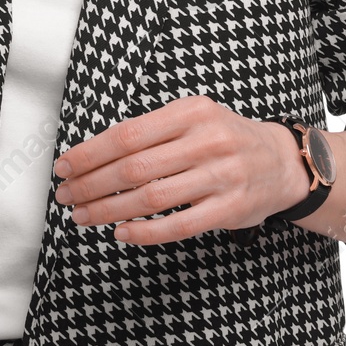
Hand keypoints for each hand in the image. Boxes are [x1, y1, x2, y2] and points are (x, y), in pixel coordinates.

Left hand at [50, 95, 311, 244]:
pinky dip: (145, 232)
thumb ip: (152, 132)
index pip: (127, 134)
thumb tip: (93, 154)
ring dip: (109, 209)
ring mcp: (221, 176)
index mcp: (191, 112)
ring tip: (83, 215)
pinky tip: (121, 232)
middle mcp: (207, 141)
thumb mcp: (192, 118)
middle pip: (134, 167)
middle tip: (66, 195)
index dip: (89, 153)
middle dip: (91, 184)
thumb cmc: (224, 139)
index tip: (64, 166)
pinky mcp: (230, 209)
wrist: (281, 161)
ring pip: (151, 198)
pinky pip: (179, 225)